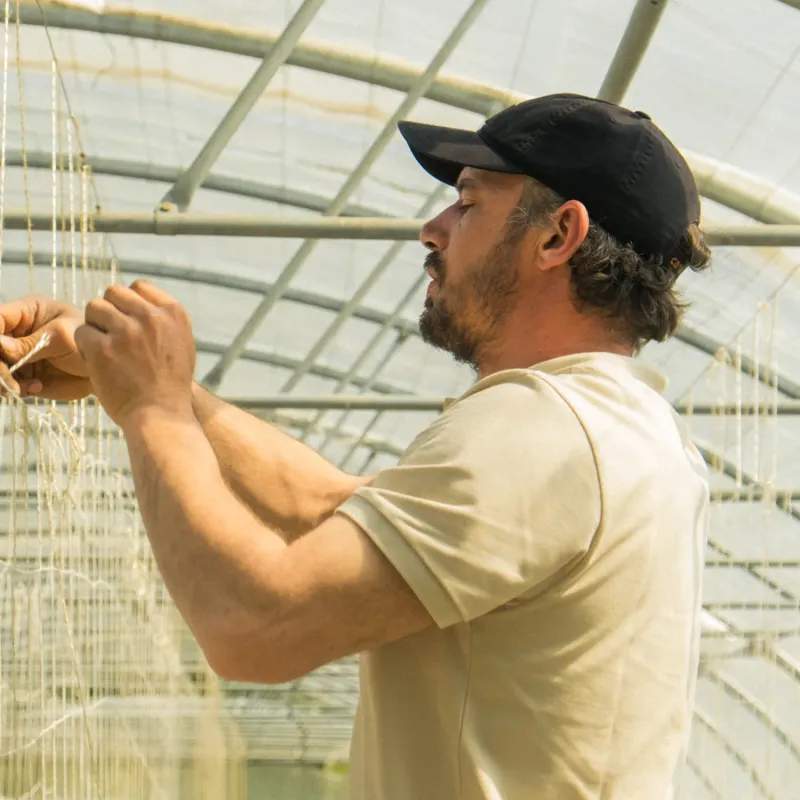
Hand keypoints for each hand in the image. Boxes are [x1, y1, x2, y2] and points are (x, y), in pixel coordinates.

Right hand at [0, 296, 91, 399]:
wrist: (110, 368)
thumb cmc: (92, 340)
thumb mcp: (62, 337)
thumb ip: (31, 343)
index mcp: (25, 313)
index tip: (1, 350)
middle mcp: (17, 334)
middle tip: (9, 378)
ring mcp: (19, 356)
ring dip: (3, 380)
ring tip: (21, 387)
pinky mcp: (25, 377)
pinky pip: (8, 385)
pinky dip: (15, 390)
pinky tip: (34, 388)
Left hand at [75, 281, 195, 428]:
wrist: (161, 415)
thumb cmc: (170, 385)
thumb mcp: (182, 344)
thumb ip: (163, 321)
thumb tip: (138, 302)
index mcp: (173, 313)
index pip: (139, 286)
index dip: (129, 302)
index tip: (129, 322)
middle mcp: (151, 317)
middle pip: (114, 293)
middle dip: (109, 312)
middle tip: (112, 335)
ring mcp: (126, 331)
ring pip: (94, 308)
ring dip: (95, 326)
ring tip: (104, 348)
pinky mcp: (102, 348)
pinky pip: (81, 332)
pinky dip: (85, 347)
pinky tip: (96, 362)